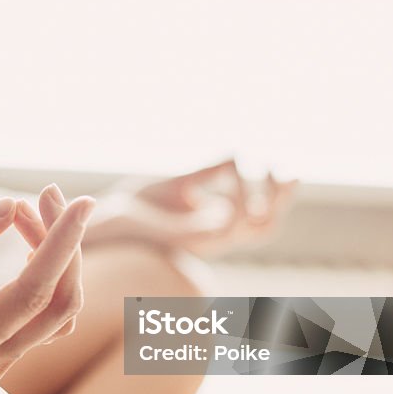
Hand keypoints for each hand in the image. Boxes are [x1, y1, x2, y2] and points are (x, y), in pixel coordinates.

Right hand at [0, 189, 93, 384]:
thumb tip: (10, 207)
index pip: (35, 293)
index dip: (63, 243)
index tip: (81, 202)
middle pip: (58, 305)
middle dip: (62, 245)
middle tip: (47, 193)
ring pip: (55, 312)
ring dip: (53, 258)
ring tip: (27, 209)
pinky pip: (39, 316)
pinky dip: (42, 274)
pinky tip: (25, 238)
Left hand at [82, 159, 295, 257]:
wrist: (105, 219)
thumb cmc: (138, 205)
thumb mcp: (182, 183)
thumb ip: (210, 172)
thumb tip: (239, 153)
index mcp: (214, 225)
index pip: (260, 217)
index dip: (278, 194)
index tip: (280, 165)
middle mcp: (214, 236)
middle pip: (266, 226)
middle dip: (281, 197)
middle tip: (287, 169)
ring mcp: (205, 240)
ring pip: (258, 227)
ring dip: (266, 195)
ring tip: (259, 166)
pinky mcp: (190, 238)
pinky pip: (231, 222)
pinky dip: (239, 195)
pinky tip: (232, 170)